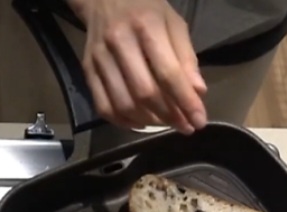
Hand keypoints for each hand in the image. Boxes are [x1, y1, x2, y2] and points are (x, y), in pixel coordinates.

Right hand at [68, 0, 207, 133]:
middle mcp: (119, 42)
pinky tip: (140, 122)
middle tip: (184, 126)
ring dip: (148, 121)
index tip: (199, 121)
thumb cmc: (146, 9)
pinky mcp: (87, 69)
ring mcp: (99, 58)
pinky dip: (123, 121)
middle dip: (169, 115)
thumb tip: (197, 93)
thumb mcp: (174, 23)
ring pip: (123, 103)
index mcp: (146, 26)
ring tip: (165, 123)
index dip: (185, 102)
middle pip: (144, 92)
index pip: (168, 73)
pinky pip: (103, 106)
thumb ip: (186, 57)